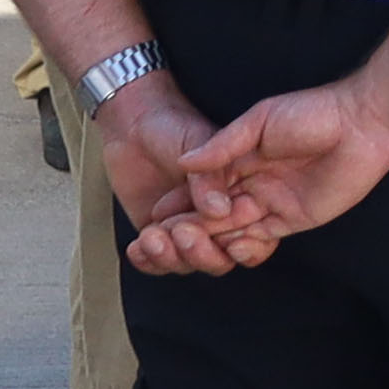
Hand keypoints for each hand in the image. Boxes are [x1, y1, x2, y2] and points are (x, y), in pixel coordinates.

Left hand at [90, 77, 230, 267]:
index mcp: (241, 198)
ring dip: (171, 256)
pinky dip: (147, 260)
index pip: (254, 236)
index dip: (247, 247)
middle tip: (183, 232)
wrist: (134, 125)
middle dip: (202, 253)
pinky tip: (138, 248)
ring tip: (152, 236)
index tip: (230, 244)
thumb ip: (210, 180)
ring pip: (188, 262)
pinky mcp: (158, 234)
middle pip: (221, 257)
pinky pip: (157, 260)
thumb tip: (218, 210)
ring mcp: (187, 229)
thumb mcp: (200, 144)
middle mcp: (216, 220)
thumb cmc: (175, 126)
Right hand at [154, 76, 388, 263]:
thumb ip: (223, 145)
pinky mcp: (294, 219)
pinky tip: (226, 248)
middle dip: (186, 226)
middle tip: (159, 240)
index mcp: (239, 159)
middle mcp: (251, 184)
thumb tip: (185, 162)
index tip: (153, 218)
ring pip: (232, 228)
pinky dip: (244, 245)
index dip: (179, 203)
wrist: (362, 123)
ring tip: (184, 247)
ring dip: (209, 238)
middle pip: (211, 213)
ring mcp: (272, 203)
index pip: (201, 188)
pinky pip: (262, 237)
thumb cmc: (313, 113)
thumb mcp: (260, 122)